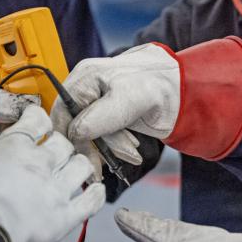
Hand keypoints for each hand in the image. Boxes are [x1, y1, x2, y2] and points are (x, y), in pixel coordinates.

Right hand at [0, 105, 104, 241]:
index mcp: (16, 146)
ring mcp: (56, 190)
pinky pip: (92, 201)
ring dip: (78, 165)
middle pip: (63, 142)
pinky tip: (94, 191)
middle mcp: (41, 164)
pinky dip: (96, 194)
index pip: (38, 119)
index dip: (38, 118)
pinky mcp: (64, 216)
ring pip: (82, 165)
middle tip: (51, 152)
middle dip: (58, 144)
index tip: (36, 123)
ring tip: (70, 170)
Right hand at [51, 44, 177, 170]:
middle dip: (97, 147)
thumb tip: (74, 135)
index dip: (72, 141)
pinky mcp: (106, 116)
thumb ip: (98, 118)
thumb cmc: (157, 84)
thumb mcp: (127, 101)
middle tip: (112, 162)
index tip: (87, 161)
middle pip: (75, 127)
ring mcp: (95, 103)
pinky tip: (130, 148)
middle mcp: (84, 90)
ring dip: (110, 148)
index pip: (61, 116)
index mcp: (84, 79)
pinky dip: (116, 146)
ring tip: (132, 151)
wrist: (181, 87)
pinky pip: (102, 137)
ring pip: (89, 135)